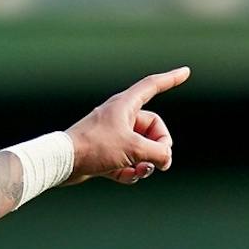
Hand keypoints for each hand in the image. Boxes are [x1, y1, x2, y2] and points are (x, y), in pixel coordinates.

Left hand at [67, 66, 188, 184]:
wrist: (62, 162)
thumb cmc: (96, 147)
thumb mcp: (134, 148)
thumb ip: (158, 153)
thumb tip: (166, 159)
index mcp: (125, 105)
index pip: (153, 86)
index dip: (171, 79)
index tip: (186, 71)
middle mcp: (119, 116)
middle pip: (153, 128)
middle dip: (158, 147)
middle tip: (159, 162)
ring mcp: (112, 135)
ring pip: (141, 147)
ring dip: (144, 162)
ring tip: (139, 171)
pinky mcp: (105, 153)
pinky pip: (127, 161)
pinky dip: (129, 170)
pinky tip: (124, 176)